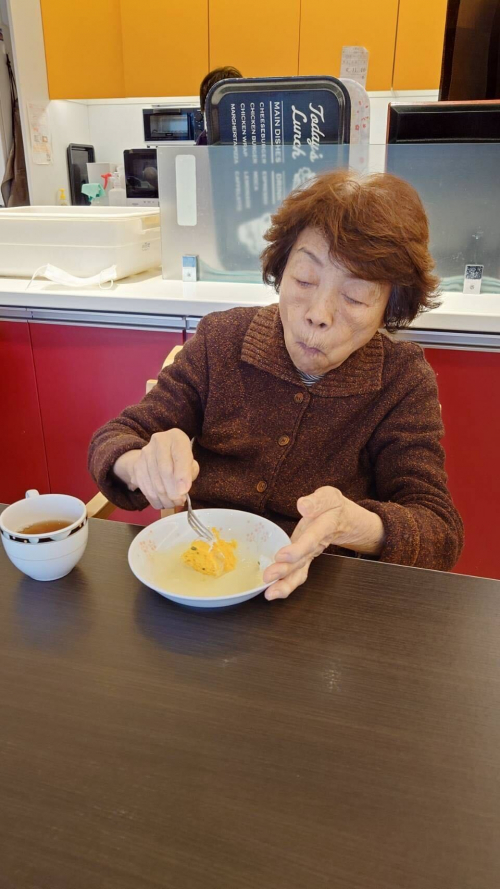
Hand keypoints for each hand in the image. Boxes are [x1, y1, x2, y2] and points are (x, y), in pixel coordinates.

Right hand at [113, 429, 198, 509]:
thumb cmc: (179, 459)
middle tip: (179, 501)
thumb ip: (190, 472)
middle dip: (173, 490)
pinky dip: (155, 499)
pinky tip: (163, 502)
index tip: (184, 491)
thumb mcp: (190, 462)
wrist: (156, 454)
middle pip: (164, 470)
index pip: (180, 456)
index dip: (182, 475)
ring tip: (173, 504)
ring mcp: (145, 454)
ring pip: (154, 482)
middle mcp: (158, 441)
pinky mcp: (137, 467)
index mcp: (175, 437)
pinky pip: (145, 487)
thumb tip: (182, 489)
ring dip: (164, 498)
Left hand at [263, 486, 384, 600]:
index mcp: (324, 527)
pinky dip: (286, 584)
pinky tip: (272, 592)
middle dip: (285, 570)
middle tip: (268, 577)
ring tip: (270, 594)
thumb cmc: (332, 506)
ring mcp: (310, 554)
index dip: (298, 549)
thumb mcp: (328, 496)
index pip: (311, 539)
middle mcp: (316, 544)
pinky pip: (297, 574)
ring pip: (300, 572)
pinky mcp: (304, 559)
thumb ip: (316, 501)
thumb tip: (302, 505)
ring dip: (285, 584)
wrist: (344, 519)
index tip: (281, 555)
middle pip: (303, 560)